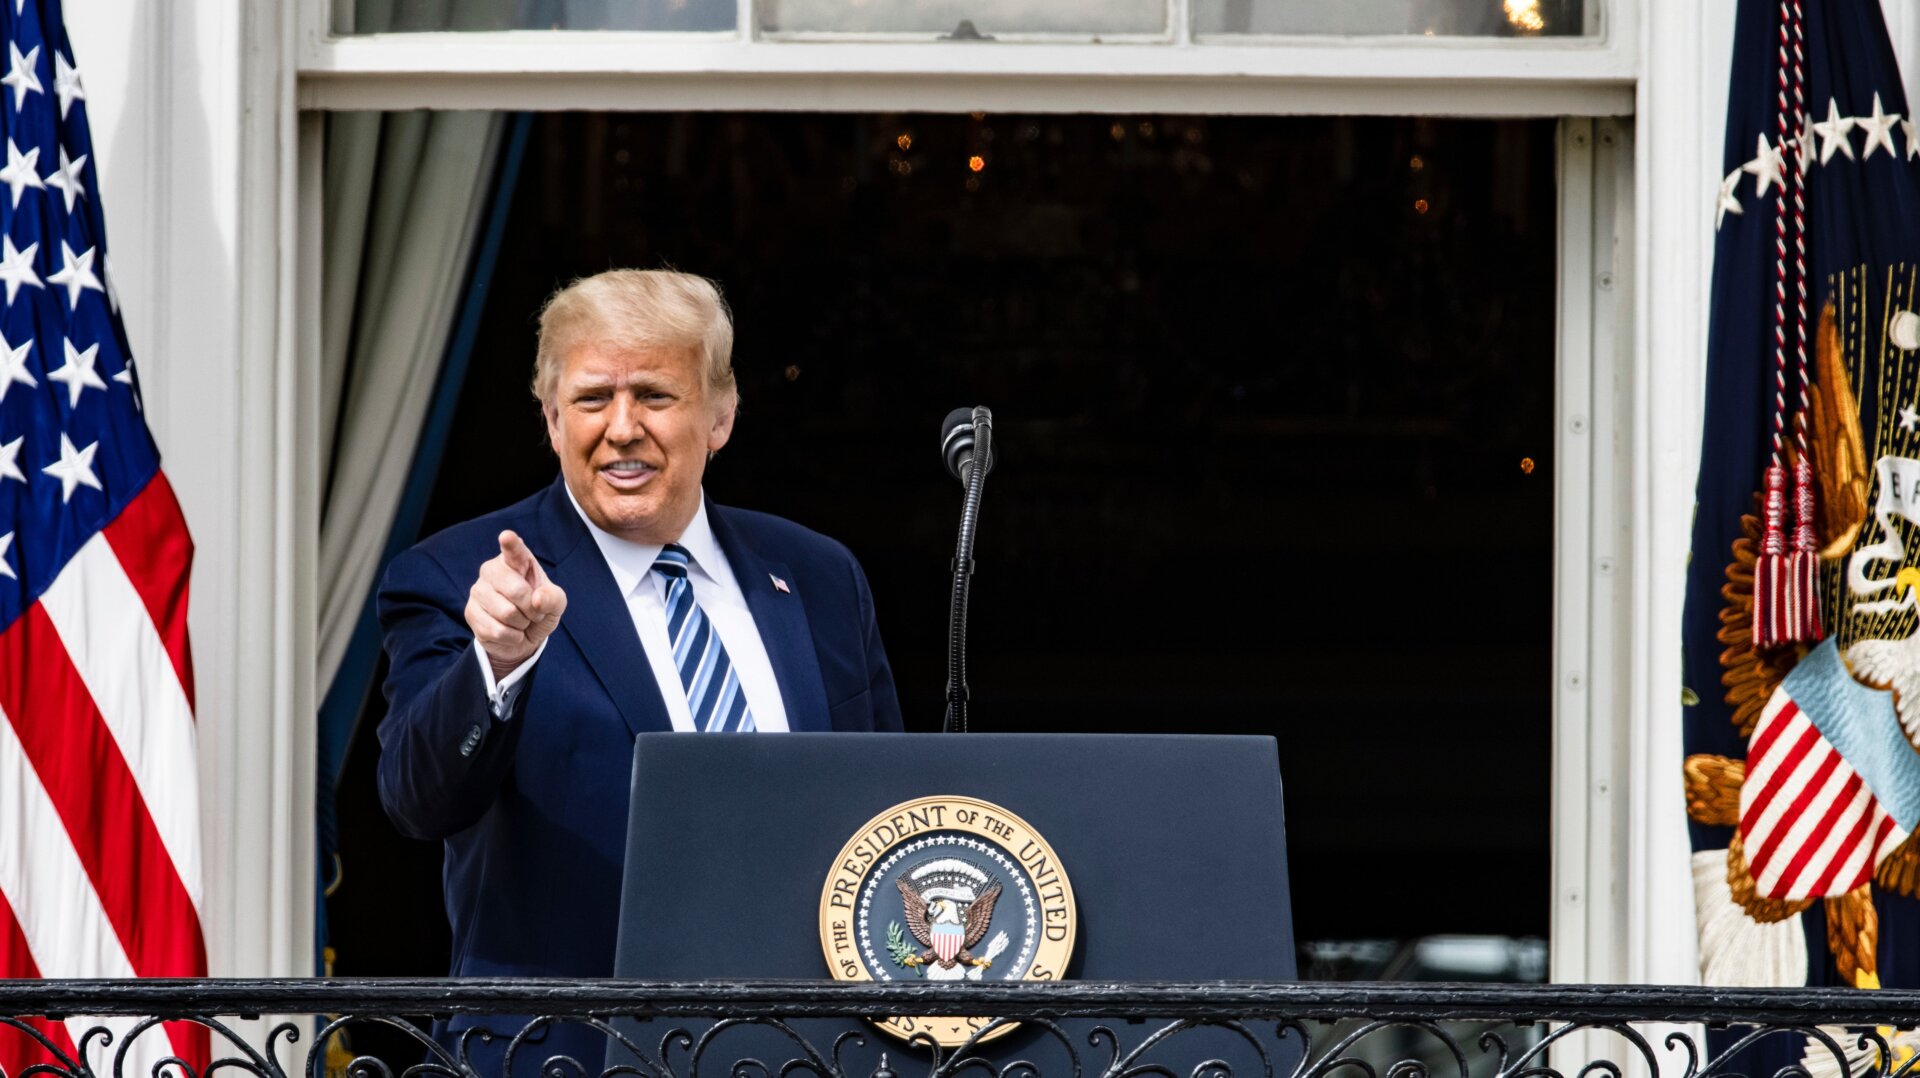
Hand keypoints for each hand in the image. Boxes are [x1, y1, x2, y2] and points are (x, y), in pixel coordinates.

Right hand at [466, 530, 567, 680]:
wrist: (522, 637)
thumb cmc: (539, 610)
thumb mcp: (556, 603)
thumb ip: (553, 598)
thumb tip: (537, 600)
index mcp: (515, 560)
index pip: (513, 550)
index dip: (510, 543)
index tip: (507, 536)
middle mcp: (491, 570)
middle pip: (517, 591)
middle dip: (532, 608)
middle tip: (534, 612)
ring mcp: (478, 591)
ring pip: (507, 613)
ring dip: (522, 624)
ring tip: (521, 620)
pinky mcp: (470, 613)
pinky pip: (498, 631)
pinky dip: (512, 637)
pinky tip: (510, 631)